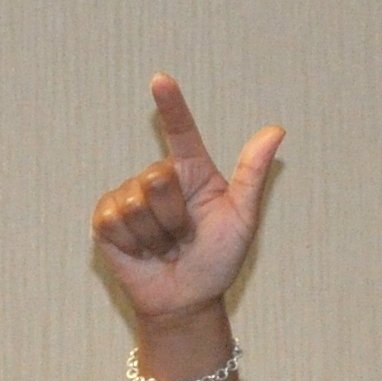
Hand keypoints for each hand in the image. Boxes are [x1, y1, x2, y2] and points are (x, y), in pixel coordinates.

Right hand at [90, 74, 284, 333]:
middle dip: (174, 216)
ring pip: (135, 204)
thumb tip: (276, 130)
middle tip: (182, 236)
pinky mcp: (106, 220)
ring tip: (164, 247)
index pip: (181, 131)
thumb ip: (252, 174)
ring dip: (155, 236)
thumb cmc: (217, 260)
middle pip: (158, 177)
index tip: (161, 79)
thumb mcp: (242, 218)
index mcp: (193, 171)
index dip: (171, 105)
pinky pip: (113, 221)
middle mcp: (158, 178)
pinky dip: (132, 244)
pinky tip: (142, 252)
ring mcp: (129, 197)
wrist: (185, 300)